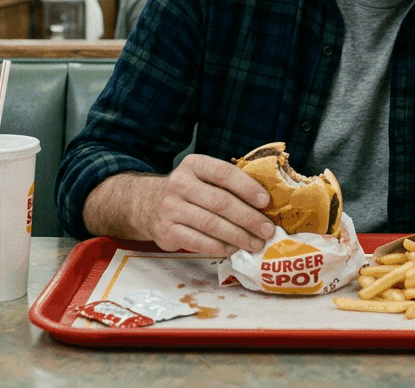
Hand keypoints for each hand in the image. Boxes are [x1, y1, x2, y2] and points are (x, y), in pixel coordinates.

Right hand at [131, 155, 274, 255]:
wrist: (147, 204)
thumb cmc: (188, 191)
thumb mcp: (202, 177)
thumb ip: (227, 184)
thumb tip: (264, 204)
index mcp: (194, 165)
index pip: (224, 173)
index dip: (247, 187)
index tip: (266, 201)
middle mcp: (179, 183)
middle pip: (220, 202)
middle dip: (248, 217)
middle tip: (267, 230)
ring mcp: (170, 208)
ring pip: (211, 224)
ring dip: (238, 236)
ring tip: (256, 243)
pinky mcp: (167, 231)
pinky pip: (198, 242)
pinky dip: (220, 247)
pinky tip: (234, 249)